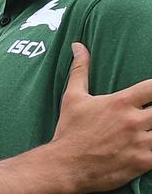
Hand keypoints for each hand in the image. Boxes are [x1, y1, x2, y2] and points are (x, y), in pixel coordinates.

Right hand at [53, 42, 151, 191]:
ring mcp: (140, 143)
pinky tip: (151, 145)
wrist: (66, 164)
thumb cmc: (69, 129)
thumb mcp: (72, 96)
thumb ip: (80, 69)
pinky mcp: (143, 162)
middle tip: (150, 112)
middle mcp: (133, 120)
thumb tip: (78, 46)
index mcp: (120, 102)